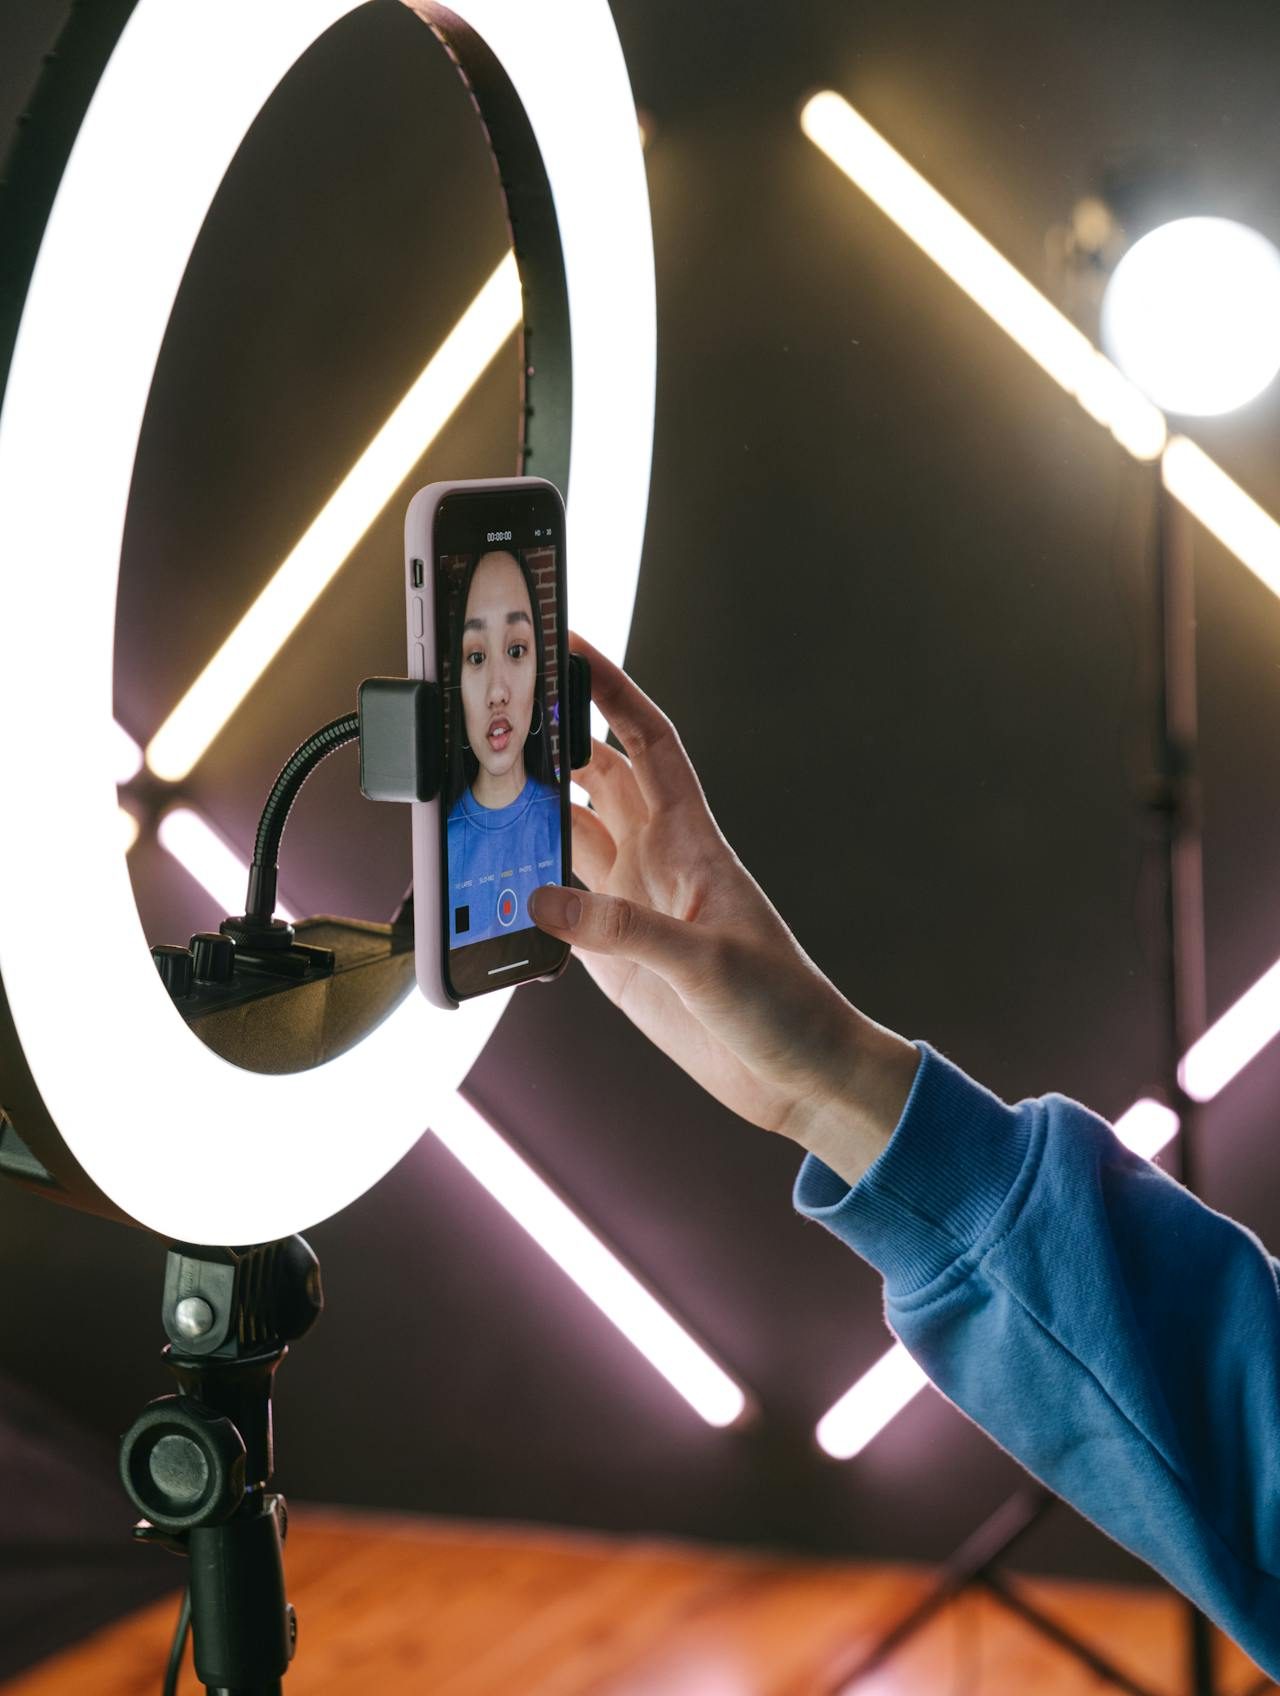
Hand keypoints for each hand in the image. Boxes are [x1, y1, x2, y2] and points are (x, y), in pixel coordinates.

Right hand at [529, 635, 919, 1185]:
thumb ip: (623, 932)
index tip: (574, 648)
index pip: (648, 744)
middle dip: (552, 744)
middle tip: (497, 717)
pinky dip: (527, 892)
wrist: (798, 1073)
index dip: (614, 693)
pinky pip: (559, 909)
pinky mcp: (615, 957)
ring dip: (531, 816)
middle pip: (595, 780)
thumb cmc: (783, 1003)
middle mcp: (656, 862)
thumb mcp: (707, 963)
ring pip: (570, 838)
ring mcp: (632, 906)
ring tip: (478, 790)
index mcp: (691, 842)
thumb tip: (544, 900)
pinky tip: (494, 884)